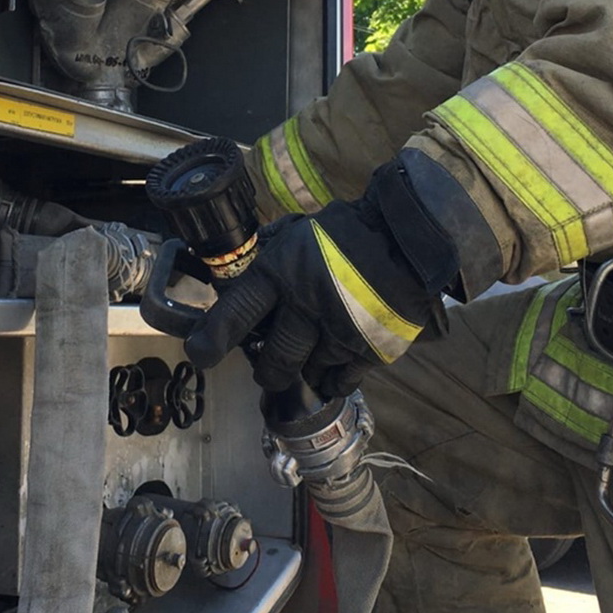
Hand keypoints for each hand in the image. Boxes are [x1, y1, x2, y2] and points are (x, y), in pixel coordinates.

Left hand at [185, 185, 443, 397]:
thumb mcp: (300, 232)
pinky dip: (335, 378)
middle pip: (274, 360)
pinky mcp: (371, 350)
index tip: (201, 354)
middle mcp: (306, 306)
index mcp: (282, 272)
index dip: (215, 337)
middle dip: (269, 369)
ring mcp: (339, 332)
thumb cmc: (350, 232)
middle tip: (271, 366)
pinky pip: (342, 381)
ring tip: (312, 355)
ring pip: (309, 372)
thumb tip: (238, 274)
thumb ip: (271, 256)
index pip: (238, 312)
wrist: (411, 237)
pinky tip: (336, 364)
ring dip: (306, 369)